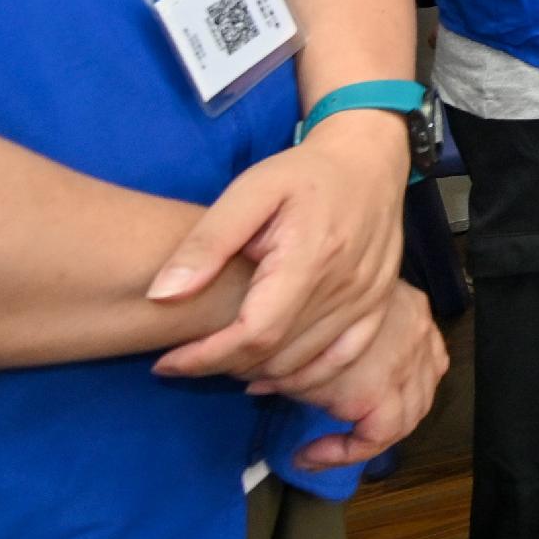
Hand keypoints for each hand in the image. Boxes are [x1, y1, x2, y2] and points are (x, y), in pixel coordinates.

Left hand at [149, 119, 411, 387]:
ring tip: (219, 359)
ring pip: (304, 363)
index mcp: (309, 258)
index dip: (206, 358)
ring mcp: (367, 300)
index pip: (254, 334)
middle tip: (185, 359)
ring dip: (256, 372)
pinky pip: (342, 360)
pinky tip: (270, 374)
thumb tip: (161, 295)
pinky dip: (304, 378)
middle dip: (222, 366)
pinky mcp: (378, 305)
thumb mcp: (247, 191)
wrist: (368, 161)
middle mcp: (345, 287)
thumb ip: (206, 244)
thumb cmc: (302, 174)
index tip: (166, 363)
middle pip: (276, 355)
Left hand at [278, 282, 448, 472]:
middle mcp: (408, 363)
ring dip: (401, 409)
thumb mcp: (283, 365)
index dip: (342, 455)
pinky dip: (420, 376)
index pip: (378, 437)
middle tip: (331, 442)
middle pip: (409, 418)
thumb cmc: (297, 314)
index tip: (304, 453)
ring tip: (364, 415)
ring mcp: (421, 336)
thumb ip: (282, 386)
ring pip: (427, 390)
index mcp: (377, 385)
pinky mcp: (422, 314)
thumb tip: (260, 390)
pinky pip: (435, 358)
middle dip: (371, 439)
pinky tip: (397, 377)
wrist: (323, 254)